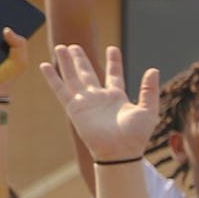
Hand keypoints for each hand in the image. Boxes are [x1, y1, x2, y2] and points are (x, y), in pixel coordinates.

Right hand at [37, 44, 161, 162]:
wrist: (121, 151)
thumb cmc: (136, 135)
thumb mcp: (148, 110)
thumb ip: (149, 90)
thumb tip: (153, 69)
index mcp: (117, 97)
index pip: (114, 75)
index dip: (114, 62)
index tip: (112, 48)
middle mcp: (99, 97)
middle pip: (88, 73)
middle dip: (81, 59)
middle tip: (74, 45)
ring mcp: (85, 102)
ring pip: (73, 77)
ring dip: (66, 62)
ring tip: (61, 47)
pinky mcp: (74, 108)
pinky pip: (61, 89)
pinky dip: (53, 77)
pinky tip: (45, 66)